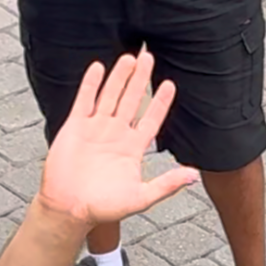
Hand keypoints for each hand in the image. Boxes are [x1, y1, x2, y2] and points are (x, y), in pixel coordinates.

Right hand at [36, 51, 199, 227]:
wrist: (69, 209)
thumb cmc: (103, 208)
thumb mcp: (141, 198)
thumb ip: (167, 184)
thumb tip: (195, 175)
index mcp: (132, 148)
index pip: (151, 119)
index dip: (160, 102)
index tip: (170, 84)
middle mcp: (116, 134)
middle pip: (131, 100)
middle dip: (140, 79)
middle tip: (149, 57)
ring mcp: (95, 128)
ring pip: (110, 95)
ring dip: (119, 77)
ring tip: (129, 57)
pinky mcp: (75, 126)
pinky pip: (84, 100)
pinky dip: (90, 84)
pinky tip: (98, 67)